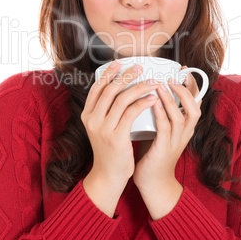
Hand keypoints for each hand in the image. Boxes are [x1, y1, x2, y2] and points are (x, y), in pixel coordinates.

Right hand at [81, 61, 160, 187]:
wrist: (108, 175)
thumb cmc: (110, 150)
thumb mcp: (101, 128)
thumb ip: (106, 111)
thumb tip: (120, 90)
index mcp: (87, 115)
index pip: (96, 88)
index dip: (107, 74)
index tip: (118, 63)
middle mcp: (92, 120)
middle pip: (109, 90)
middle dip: (125, 76)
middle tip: (139, 67)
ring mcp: (103, 128)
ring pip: (122, 99)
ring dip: (139, 87)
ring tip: (152, 81)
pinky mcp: (116, 137)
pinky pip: (131, 113)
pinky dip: (142, 102)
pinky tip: (152, 98)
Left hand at [133, 67, 201, 195]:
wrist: (153, 182)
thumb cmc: (153, 152)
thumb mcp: (160, 129)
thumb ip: (160, 113)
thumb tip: (149, 90)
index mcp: (185, 127)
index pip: (194, 102)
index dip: (191, 85)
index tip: (183, 70)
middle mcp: (185, 133)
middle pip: (195, 107)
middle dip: (185, 89)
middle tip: (172, 76)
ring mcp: (176, 142)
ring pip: (181, 116)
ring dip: (171, 98)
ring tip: (161, 84)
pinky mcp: (165, 149)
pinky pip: (165, 128)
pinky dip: (160, 113)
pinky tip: (153, 102)